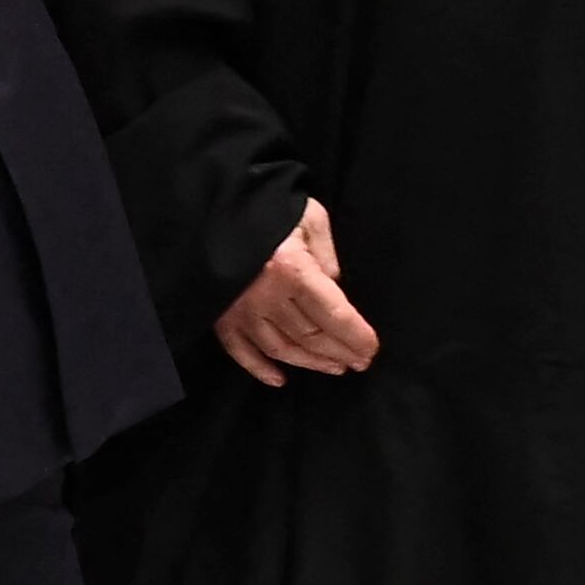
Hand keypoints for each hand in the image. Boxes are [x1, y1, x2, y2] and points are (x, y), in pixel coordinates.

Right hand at [215, 199, 377, 388]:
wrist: (213, 205)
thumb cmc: (268, 207)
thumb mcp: (309, 218)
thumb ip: (326, 254)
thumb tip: (333, 286)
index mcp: (291, 268)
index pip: (333, 314)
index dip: (356, 336)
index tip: (371, 350)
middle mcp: (265, 296)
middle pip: (310, 335)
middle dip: (339, 351)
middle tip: (359, 362)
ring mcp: (239, 310)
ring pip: (280, 348)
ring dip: (310, 362)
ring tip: (334, 367)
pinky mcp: (219, 315)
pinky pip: (239, 350)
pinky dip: (259, 368)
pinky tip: (280, 380)